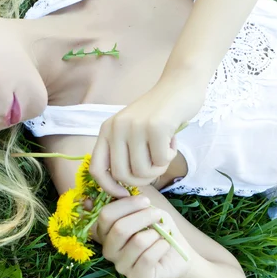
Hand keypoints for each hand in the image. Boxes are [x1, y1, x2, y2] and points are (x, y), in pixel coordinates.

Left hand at [90, 77, 206, 196]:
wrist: (180, 84)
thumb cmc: (158, 113)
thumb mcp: (131, 130)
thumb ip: (123, 152)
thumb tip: (121, 187)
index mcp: (107, 130)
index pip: (96, 169)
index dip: (109, 187)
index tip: (125, 193)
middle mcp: (116, 128)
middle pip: (122, 175)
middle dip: (142, 179)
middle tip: (155, 167)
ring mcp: (135, 127)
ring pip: (142, 171)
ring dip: (159, 168)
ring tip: (165, 150)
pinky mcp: (155, 127)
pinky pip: (161, 160)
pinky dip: (170, 157)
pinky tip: (172, 140)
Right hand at [92, 195, 192, 277]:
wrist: (178, 254)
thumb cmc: (160, 229)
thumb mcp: (148, 211)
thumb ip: (134, 204)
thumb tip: (124, 194)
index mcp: (106, 232)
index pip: (106, 215)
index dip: (127, 204)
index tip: (146, 201)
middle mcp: (109, 250)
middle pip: (119, 229)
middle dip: (143, 217)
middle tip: (158, 214)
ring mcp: (121, 266)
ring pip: (137, 242)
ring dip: (156, 234)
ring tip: (162, 235)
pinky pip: (148, 258)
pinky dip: (162, 246)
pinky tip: (165, 246)